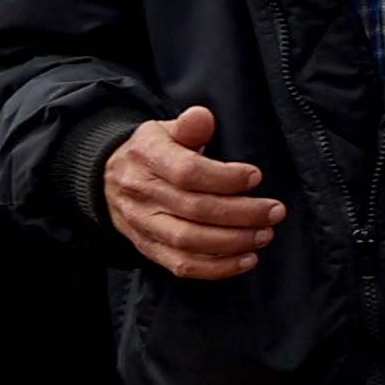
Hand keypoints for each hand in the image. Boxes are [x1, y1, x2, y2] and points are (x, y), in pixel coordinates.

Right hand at [106, 104, 279, 279]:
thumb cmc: (153, 152)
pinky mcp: (148, 248)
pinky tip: (247, 259)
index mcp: (146, 157)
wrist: (110, 178)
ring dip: (233, 242)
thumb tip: (203, 117)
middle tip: (274, 211)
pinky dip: (218, 268)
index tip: (256, 177)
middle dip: (242, 213)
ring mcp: (142, 224)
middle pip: (194, 209)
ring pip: (189, 241)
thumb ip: (188, 125)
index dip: (225, 178)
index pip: (187, 172)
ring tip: (265, 234)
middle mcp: (140, 192)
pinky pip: (182, 265)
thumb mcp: (166, 129)